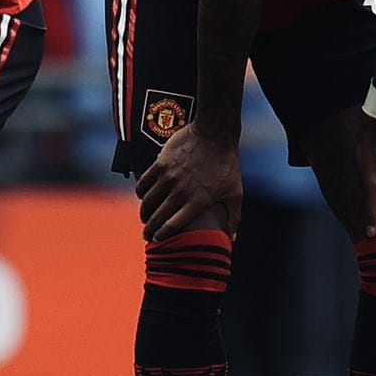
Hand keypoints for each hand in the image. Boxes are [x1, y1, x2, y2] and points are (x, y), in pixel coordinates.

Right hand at [135, 123, 240, 242]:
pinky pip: (144, 182)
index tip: (157, 240)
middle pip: (158, 217)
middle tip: (146, 234)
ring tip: (144, 217)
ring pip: (148, 201)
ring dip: (144, 212)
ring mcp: (169, 178)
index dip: (162, 235)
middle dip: (149, 229)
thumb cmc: (227, 164)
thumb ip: (234, 217)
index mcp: (198, 202)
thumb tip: (232, 238)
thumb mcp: (235, 193)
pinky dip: (140, 192)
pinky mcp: (160, 164)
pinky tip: (141, 196)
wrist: (215, 134)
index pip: (173, 225)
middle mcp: (181, 192)